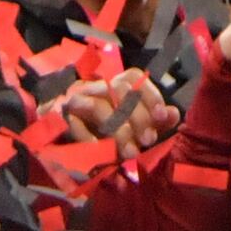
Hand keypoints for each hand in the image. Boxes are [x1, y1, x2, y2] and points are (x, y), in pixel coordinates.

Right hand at [56, 70, 175, 148]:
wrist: (63, 148)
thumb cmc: (109, 136)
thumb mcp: (138, 129)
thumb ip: (157, 121)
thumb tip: (172, 114)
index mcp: (114, 86)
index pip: (132, 77)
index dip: (150, 94)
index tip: (162, 117)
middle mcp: (95, 87)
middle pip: (119, 89)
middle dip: (138, 117)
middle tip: (148, 141)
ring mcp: (74, 99)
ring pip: (98, 105)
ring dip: (118, 130)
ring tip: (130, 153)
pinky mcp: (58, 116)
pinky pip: (73, 122)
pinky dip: (89, 137)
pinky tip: (102, 150)